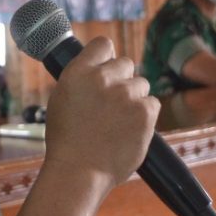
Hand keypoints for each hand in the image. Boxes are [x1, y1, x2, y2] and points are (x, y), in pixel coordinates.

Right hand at [43, 37, 158, 189]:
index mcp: (78, 71)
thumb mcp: (62, 98)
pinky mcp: (145, 112)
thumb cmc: (67, 140)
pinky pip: (153, 103)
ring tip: (118, 121)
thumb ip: (82, 78)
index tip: (106, 68)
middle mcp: (103, 78)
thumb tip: (100, 68)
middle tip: (111, 103)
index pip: (103, 44)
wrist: (78, 171)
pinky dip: (145, 115)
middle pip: (126, 63)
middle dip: (121, 80)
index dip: (106, 57)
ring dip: (134, 98)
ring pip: (141, 84)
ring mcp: (126, 94)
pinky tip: (129, 129)